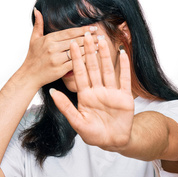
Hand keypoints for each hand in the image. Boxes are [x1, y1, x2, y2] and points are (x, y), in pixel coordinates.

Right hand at [22, 8, 98, 88]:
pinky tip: (92, 57)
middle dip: (90, 38)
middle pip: (76, 41)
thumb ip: (38, 24)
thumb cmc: (32, 58)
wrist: (29, 76)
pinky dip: (84, 60)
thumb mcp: (33, 39)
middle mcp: (53, 47)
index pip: (70, 32)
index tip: (93, 28)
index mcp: (49, 39)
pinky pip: (75, 63)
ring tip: (100, 45)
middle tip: (101, 36)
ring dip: (90, 48)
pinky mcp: (60, 69)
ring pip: (77, 51)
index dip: (83, 29)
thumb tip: (37, 10)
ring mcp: (56, 59)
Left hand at [49, 30, 134, 150]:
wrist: (113, 142)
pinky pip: (124, 79)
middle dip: (89, 51)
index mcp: (85, 96)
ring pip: (107, 70)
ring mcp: (111, 93)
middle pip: (93, 68)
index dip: (76, 59)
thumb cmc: (94, 135)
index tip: (72, 44)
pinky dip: (124, 67)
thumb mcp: (77, 122)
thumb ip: (66, 107)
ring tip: (102, 40)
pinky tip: (123, 54)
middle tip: (85, 34)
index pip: (79, 74)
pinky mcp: (124, 97)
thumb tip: (53, 92)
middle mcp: (98, 91)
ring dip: (105, 55)